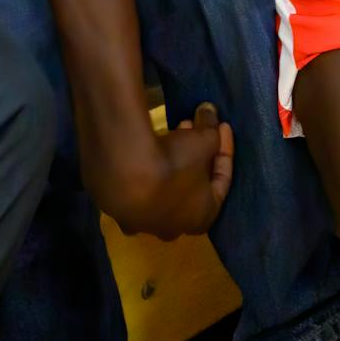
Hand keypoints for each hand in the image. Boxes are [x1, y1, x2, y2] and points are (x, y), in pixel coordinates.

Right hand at [88, 102, 235, 240]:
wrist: (122, 172)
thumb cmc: (175, 163)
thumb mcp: (203, 141)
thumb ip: (211, 129)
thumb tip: (210, 113)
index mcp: (200, 219)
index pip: (222, 181)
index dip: (225, 149)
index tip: (221, 126)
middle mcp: (170, 228)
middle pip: (189, 186)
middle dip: (195, 155)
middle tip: (192, 128)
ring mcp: (139, 221)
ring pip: (161, 188)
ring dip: (169, 161)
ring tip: (169, 133)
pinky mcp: (114, 207)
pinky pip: (136, 183)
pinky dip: (144, 165)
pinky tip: (143, 146)